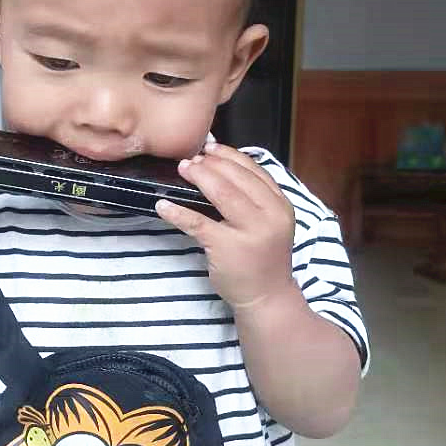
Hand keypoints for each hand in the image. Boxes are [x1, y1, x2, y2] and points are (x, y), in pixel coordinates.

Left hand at [156, 143, 295, 308]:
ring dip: (198, 177)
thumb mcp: (270, 223)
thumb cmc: (263, 258)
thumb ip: (254, 198)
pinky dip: (177, 212)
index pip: (254, 170)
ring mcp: (250, 232)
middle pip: (237, 178)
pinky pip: (197, 222)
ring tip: (182, 170)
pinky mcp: (227, 248)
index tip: (211, 148)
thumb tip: (220, 166)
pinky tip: (163, 205)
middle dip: (211, 164)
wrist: (267, 297)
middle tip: (190, 159)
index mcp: (281, 205)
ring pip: (222, 194)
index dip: (230, 155)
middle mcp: (270, 216)